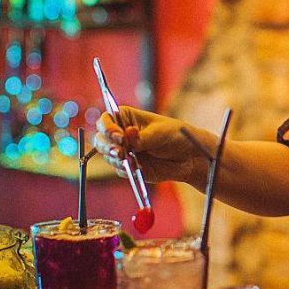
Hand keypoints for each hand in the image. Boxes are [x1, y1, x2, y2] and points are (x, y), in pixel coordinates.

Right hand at [94, 107, 214, 189]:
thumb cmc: (176, 135)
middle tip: (120, 152)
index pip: (106, 119)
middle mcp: (121, 134)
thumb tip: (128, 135)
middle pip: (100, 139)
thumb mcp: (160, 133)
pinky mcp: (129, 167)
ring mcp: (124, 151)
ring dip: (116, 159)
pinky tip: (138, 168)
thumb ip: (142, 137)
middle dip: (107, 146)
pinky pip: (120, 170)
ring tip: (131, 161)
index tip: (119, 136)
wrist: (188, 156)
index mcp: (126, 118)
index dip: (108, 127)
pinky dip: (126, 170)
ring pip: (108, 156)